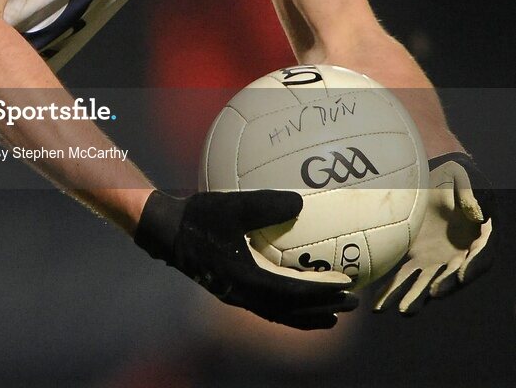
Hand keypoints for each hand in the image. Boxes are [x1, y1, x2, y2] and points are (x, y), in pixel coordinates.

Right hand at [135, 189, 356, 329]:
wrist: (165, 232)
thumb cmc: (197, 217)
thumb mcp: (231, 206)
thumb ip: (265, 204)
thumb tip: (300, 202)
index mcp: (246, 279)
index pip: (293, 293)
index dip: (322, 293)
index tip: (347, 289)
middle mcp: (244, 294)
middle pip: (292, 311)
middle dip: (324, 310)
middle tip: (351, 305)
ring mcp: (237, 295)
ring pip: (280, 313)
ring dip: (308, 314)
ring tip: (331, 314)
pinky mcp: (231, 290)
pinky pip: (268, 306)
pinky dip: (289, 307)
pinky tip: (294, 295)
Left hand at [374, 152, 494, 314]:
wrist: (434, 176)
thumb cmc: (455, 177)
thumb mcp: (465, 179)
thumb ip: (472, 194)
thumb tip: (477, 213)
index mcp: (479, 238)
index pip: (481, 257)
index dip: (473, 267)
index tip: (461, 276)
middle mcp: (459, 255)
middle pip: (449, 278)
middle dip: (433, 291)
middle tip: (413, 306)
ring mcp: (436, 259)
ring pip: (424, 282)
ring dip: (409, 296)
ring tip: (392, 309)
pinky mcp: (415, 255)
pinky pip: (403, 272)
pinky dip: (391, 285)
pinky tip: (377, 300)